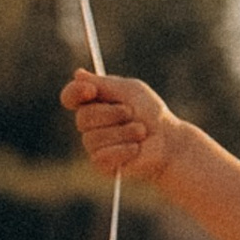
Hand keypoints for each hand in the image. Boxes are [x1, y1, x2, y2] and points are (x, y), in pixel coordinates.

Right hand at [61, 67, 178, 183]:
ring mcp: (93, 145)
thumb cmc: (150, 112)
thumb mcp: (130, 91)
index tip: (91, 90)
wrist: (168, 140)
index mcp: (93, 102)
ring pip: (93, 138)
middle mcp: (89, 124)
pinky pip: (101, 156)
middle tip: (132, 113)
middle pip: (83, 118)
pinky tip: (136, 148)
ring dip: (123, 132)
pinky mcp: (102, 164)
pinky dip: (123, 150)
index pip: (70, 96)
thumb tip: (78, 74)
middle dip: (112, 114)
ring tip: (141, 131)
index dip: (75, 92)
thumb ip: (104, 84)